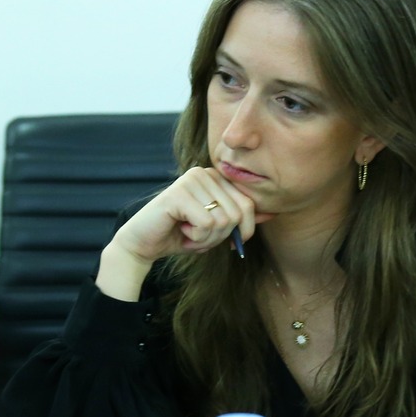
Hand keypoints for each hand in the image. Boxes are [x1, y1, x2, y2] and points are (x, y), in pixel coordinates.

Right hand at [96, 167, 267, 301]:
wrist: (144, 243)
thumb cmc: (180, 234)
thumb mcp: (216, 227)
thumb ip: (240, 218)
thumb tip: (271, 213)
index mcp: (215, 177)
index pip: (248, 204)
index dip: (243, 230)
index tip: (225, 240)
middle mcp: (204, 173)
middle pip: (237, 213)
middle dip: (221, 236)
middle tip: (199, 236)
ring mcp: (191, 180)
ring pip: (223, 221)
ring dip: (207, 238)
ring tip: (188, 232)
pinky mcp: (179, 194)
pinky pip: (206, 224)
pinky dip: (195, 238)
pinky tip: (180, 230)